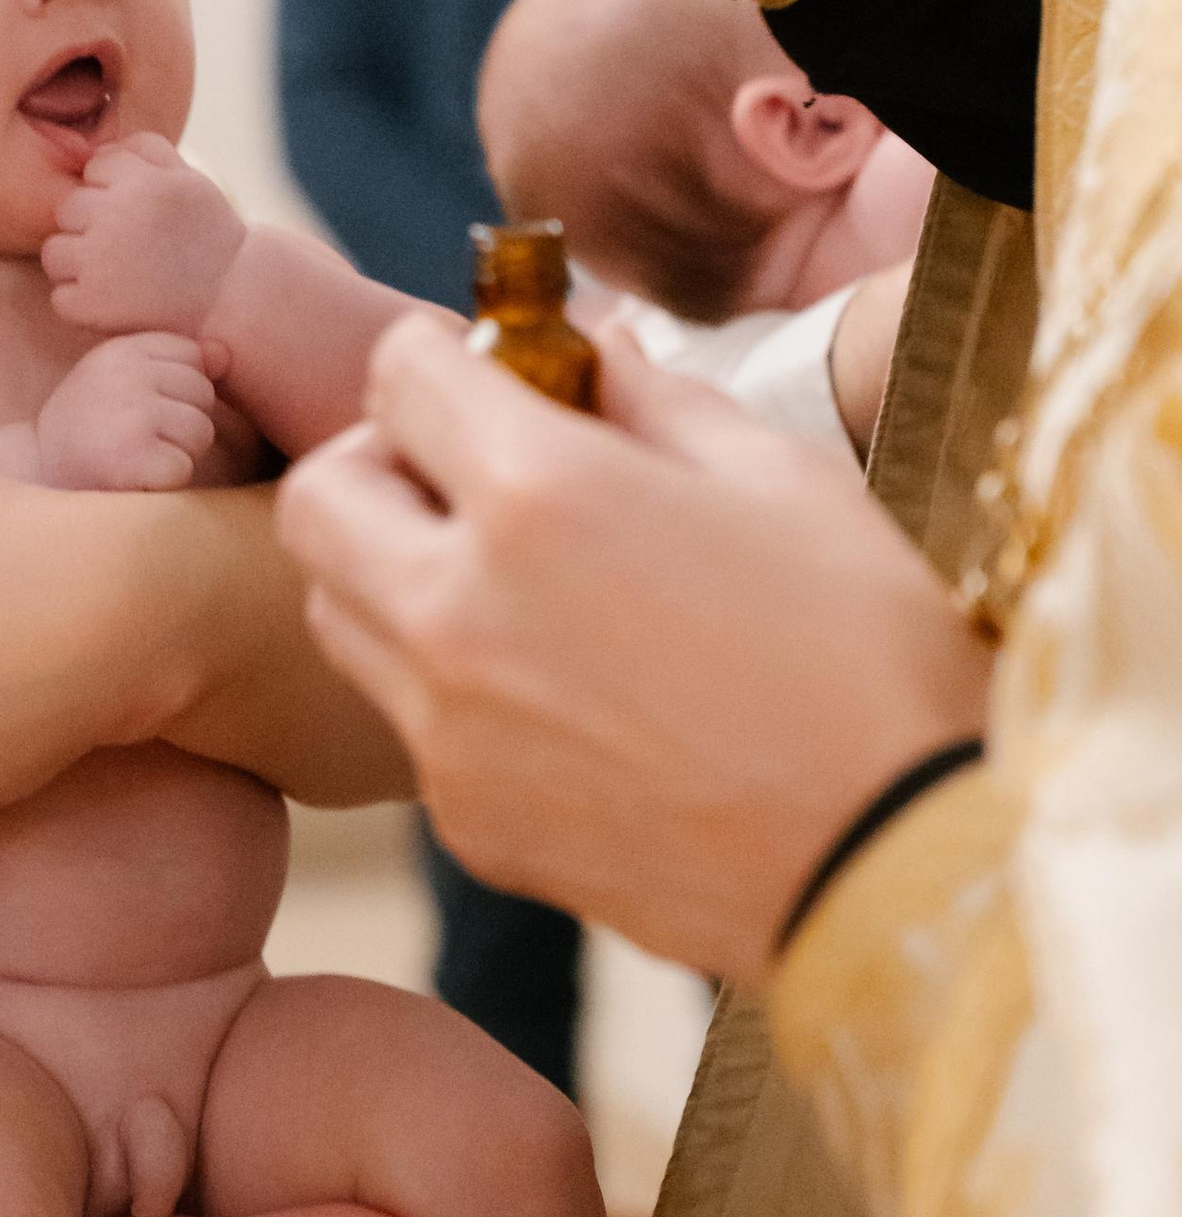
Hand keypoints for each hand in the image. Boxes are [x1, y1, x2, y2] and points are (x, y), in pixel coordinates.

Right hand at [34, 330, 220, 492]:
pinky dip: (164, 482)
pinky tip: (132, 478)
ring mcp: (129, 415)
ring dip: (178, 454)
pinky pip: (183, 468)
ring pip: (201, 432)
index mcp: (121, 349)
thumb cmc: (88, 426)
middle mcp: (125, 375)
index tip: (142, 406)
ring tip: (137, 457)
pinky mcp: (131, 457)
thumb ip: (172, 364)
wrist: (33, 472)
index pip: (191, 355)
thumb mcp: (121, 381)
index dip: (178, 388)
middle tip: (138, 438)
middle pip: (203, 394)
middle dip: (183, 422)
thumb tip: (224, 354)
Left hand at [44, 134, 246, 341]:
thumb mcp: (191, 180)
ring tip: (116, 276)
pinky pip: (61, 298)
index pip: (96, 168)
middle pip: (69, 209)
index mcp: (141, 182)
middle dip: (91, 225)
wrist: (234, 300)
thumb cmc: (212, 237)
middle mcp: (115, 216)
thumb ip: (150, 152)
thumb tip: (103, 148)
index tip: (138, 214)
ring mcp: (99, 262)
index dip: (114, 190)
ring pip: (55, 252)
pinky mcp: (91, 305)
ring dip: (78, 264)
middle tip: (126, 249)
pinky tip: (115, 304)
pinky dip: (83, 304)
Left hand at [277, 319, 992, 979]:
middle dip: (378, 462)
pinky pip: (408, 723)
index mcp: (536, 500)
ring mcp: (447, 733)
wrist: (897, 867)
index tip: (484, 371)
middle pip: (318, 500)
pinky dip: (448, 685)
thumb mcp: (776, 480)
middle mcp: (455, 613)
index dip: (440, 357)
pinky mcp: (468, 824)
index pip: (398, 376)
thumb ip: (652, 399)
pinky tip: (559, 689)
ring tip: (507, 582)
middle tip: (465, 473)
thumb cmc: (866, 660)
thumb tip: (590, 349)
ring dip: (391, 574)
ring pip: (339, 614)